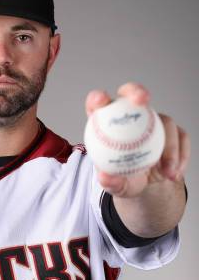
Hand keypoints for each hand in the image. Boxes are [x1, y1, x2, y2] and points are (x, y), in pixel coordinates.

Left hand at [85, 82, 189, 197]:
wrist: (148, 188)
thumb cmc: (126, 181)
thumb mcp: (117, 186)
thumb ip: (111, 182)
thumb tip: (105, 177)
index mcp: (107, 126)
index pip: (98, 105)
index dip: (97, 98)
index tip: (101, 101)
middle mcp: (130, 118)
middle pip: (130, 95)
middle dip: (136, 91)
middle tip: (142, 101)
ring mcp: (153, 122)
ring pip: (164, 121)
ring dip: (169, 147)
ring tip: (166, 172)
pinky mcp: (173, 131)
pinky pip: (181, 138)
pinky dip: (179, 156)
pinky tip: (174, 173)